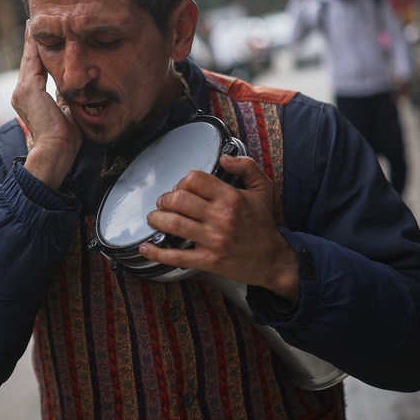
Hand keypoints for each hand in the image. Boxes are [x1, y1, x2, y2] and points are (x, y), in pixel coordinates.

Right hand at [11, 22, 81, 187]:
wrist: (54, 152)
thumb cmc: (64, 138)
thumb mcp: (64, 110)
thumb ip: (62, 95)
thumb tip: (70, 84)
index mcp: (29, 98)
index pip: (35, 69)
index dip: (38, 52)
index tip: (43, 37)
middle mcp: (21, 92)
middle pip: (29, 60)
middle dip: (33, 41)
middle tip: (35, 23)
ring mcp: (22, 90)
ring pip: (30, 59)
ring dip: (33, 40)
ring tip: (35, 23)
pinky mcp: (29, 90)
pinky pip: (34, 62)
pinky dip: (36, 46)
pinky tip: (38, 32)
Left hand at [142, 154, 299, 301]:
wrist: (273, 260)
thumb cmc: (264, 225)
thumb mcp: (263, 189)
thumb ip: (246, 166)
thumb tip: (223, 157)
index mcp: (231, 198)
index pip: (194, 180)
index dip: (183, 181)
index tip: (182, 187)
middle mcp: (221, 218)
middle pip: (179, 201)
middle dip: (165, 199)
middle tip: (164, 202)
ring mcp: (213, 241)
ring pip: (174, 225)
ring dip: (157, 219)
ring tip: (154, 218)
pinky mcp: (208, 261)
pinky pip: (176, 257)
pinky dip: (157, 252)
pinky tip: (146, 248)